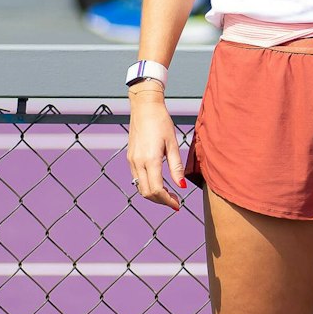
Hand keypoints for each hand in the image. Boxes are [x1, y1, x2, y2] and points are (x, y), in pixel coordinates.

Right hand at [127, 89, 184, 211]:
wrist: (144, 108)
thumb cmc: (162, 123)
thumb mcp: (173, 145)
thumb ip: (176, 167)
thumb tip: (181, 186)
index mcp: (149, 160)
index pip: (156, 190)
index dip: (167, 201)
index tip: (178, 205)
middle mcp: (137, 163)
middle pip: (146, 192)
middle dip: (160, 201)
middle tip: (175, 202)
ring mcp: (131, 160)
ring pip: (140, 187)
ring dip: (154, 194)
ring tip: (169, 194)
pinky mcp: (130, 157)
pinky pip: (137, 178)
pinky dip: (147, 185)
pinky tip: (159, 183)